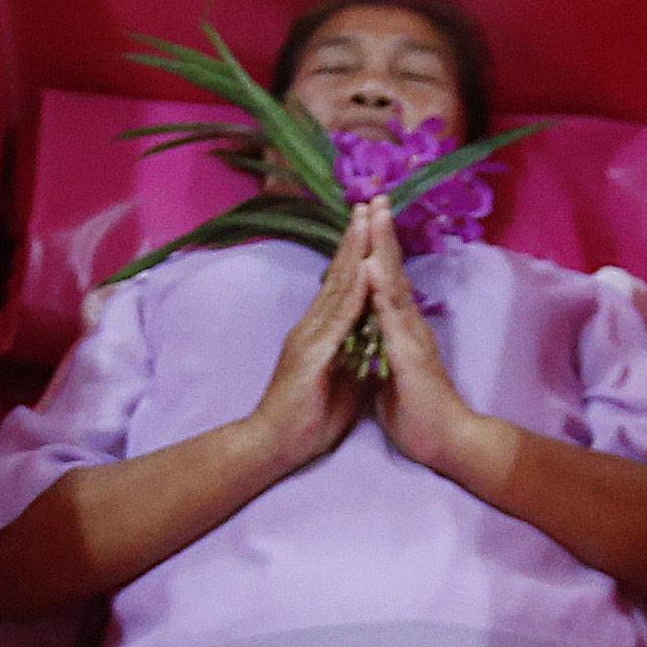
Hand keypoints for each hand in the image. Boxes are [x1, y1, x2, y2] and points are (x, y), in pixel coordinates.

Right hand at [249, 217, 374, 466]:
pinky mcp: (314, 353)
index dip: (357, 254)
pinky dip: (355, 290)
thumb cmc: (306, 420)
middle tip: (369, 202)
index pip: (342, 285)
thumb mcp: (338, 381)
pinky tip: (366, 268)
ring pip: (339, 285)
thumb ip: (351, 357)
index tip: (371, 225)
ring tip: (367, 219)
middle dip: (356, 238)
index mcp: (320, 332)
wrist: (274, 445)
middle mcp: (313, 325)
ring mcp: (311, 336)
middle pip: (339, 273)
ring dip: (355, 251)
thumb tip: (367, 346)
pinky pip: (340, 317)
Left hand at [354, 203, 504, 494]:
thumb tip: (372, 341)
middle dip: (381, 232)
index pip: (385, 281)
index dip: (375, 249)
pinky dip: (381, 287)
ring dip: (383, 246)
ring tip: (373, 213)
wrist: (446, 443)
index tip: (365, 218)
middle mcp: (408, 324)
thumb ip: (382, 352)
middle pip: (392, 269)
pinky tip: (372, 263)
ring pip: (394, 282)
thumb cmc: (419, 416)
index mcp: (400, 329)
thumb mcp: (391, 376)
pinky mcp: (410, 353)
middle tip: (374, 195)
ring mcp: (411, 335)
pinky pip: (392, 315)